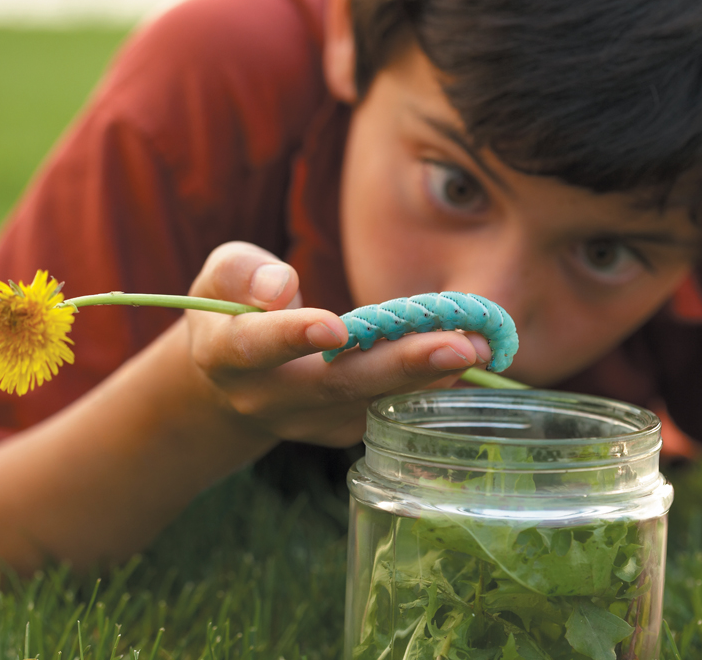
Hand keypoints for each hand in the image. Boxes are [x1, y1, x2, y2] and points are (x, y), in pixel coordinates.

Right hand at [185, 241, 490, 447]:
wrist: (233, 383)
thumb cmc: (232, 311)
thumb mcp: (219, 279)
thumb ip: (241, 274)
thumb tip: (280, 287)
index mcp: (227, 357)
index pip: (256, 348)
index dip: (292, 338)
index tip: (334, 328)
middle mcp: (268, 400)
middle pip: (335, 385)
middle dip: (399, 366)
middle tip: (457, 346)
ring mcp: (308, 423)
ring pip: (372, 399)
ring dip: (429, 374)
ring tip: (482, 345)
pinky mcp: (341, 428)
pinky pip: (389, 407)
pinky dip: (428, 384)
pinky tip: (469, 360)